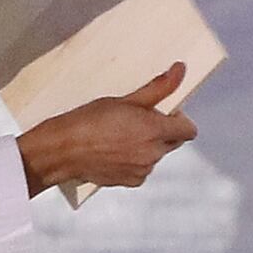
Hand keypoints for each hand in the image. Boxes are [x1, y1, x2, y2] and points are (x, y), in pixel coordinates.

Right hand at [15, 68, 196, 194]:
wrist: (63, 150)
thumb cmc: (89, 122)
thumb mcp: (125, 99)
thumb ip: (158, 88)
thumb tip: (179, 71)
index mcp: (155, 131)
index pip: (188, 130)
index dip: (180, 120)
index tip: (166, 113)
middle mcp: (153, 154)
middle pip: (173, 142)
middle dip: (162, 131)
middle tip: (138, 121)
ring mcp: (142, 170)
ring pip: (155, 155)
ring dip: (146, 146)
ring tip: (121, 135)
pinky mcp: (131, 181)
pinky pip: (142, 169)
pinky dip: (134, 161)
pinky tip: (115, 150)